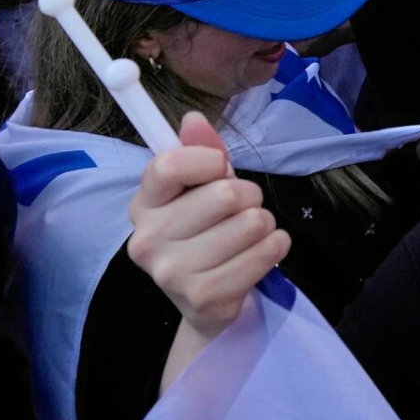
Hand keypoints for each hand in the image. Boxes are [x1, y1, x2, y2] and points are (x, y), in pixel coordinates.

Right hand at [125, 113, 289, 342]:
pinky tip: (263, 251)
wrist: (206, 300)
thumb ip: (201, 150)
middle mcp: (147, 239)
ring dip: (265, 224)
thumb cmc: (206, 231)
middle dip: (250, 196)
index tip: (219, 170)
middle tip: (243, 210)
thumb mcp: (202, 187)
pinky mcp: (203, 297)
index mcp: (143, 204)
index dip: (209, 160)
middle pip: (226, 193)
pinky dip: (276, 246)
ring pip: (252, 223)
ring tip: (250, 235)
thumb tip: (193, 119)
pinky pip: (265, 253)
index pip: (171, 165)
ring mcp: (171, 272)